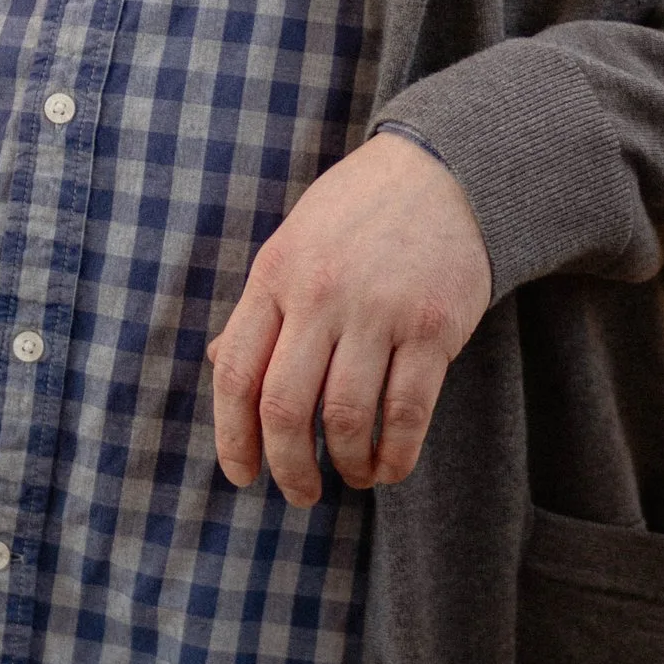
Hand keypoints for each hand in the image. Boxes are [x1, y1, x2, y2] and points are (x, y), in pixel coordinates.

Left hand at [210, 134, 490, 506]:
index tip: (242, 475)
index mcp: (274, 276)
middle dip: (287, 466)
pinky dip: (396, 454)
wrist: (444, 170)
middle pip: (285, 407)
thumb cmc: (357, 215)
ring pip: (346, 417)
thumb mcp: (293, 246)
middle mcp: (320, 295)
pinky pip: (407, 412)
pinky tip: (390, 466)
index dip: (232, 438)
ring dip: (346, 464)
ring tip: (352, 475)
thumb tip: (219, 366)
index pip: (236, 375)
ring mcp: (379, 311)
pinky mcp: (434, 327)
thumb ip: (260, 308)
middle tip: (298, 492)